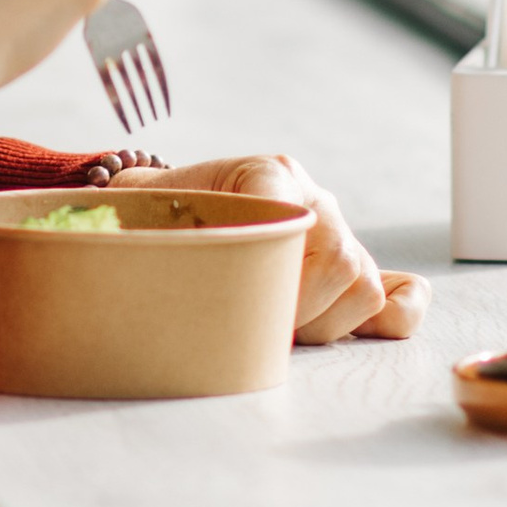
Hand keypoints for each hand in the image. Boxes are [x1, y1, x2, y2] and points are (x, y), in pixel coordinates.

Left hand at [116, 152, 427, 345]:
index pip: (292, 216)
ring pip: (363, 284)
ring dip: (324, 325)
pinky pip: (398, 293)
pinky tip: (371, 325)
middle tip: (252, 329)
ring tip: (276, 332)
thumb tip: (108, 222)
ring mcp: (340, 233)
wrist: (179, 211)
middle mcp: (313, 198)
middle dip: (297, 312)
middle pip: (339, 260)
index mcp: (266, 174)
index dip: (273, 273)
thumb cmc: (159, 215)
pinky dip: (394, 315)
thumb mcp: (143, 205)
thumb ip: (132, 209)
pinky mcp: (356, 269)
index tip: (239, 303)